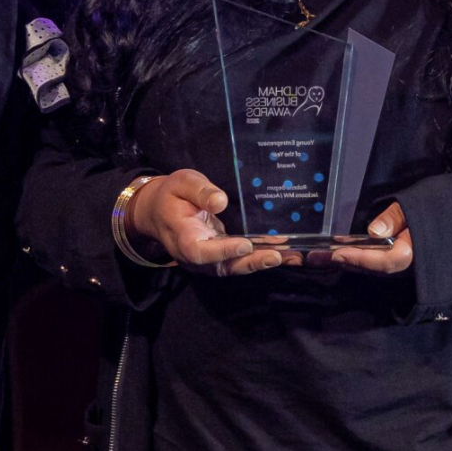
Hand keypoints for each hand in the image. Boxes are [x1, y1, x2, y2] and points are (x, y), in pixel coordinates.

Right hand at [127, 170, 291, 276]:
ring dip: (262, 263)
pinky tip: (287, 253)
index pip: (200, 251)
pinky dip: (262, 258)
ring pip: (235, 267)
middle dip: (251, 263)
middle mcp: (195, 255)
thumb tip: (220, 201)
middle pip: (223, 266)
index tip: (245, 244)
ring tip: (291, 257)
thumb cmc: (172, 195)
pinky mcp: (220, 257)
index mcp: (182, 237)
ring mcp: (208, 260)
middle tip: (278, 257)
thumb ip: (199, 191)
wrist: (160, 212)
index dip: (223, 251)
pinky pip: (241, 261)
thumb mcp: (181, 183)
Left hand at [318, 201, 413, 274]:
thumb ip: (396, 217)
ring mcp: (404, 263)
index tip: (337, 254)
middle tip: (313, 257)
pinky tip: (339, 252)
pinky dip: (357, 257)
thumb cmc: (442, 205)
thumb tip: (373, 230)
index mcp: (414, 252)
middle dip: (343, 262)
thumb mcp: (419, 204)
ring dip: (345, 261)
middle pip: (371, 268)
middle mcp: (408, 263)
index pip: (384, 261)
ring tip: (318, 256)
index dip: (360, 259)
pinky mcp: (401, 258)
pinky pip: (376, 261)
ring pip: (372, 266)